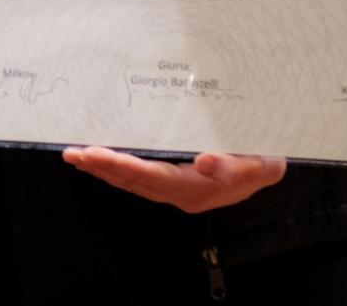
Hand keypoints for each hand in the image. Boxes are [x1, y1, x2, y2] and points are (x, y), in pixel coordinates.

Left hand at [62, 147, 285, 212]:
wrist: (273, 167)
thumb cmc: (265, 161)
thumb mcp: (261, 164)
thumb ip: (234, 166)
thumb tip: (202, 161)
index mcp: (197, 189)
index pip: (150, 177)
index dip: (121, 166)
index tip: (94, 153)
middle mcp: (182, 193)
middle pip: (134, 182)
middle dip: (101, 168)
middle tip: (72, 153)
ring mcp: (177, 189)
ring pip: (133, 181)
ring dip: (104, 169)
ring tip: (77, 156)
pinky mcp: (175, 180)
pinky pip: (140, 176)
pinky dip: (118, 168)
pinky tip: (103, 158)